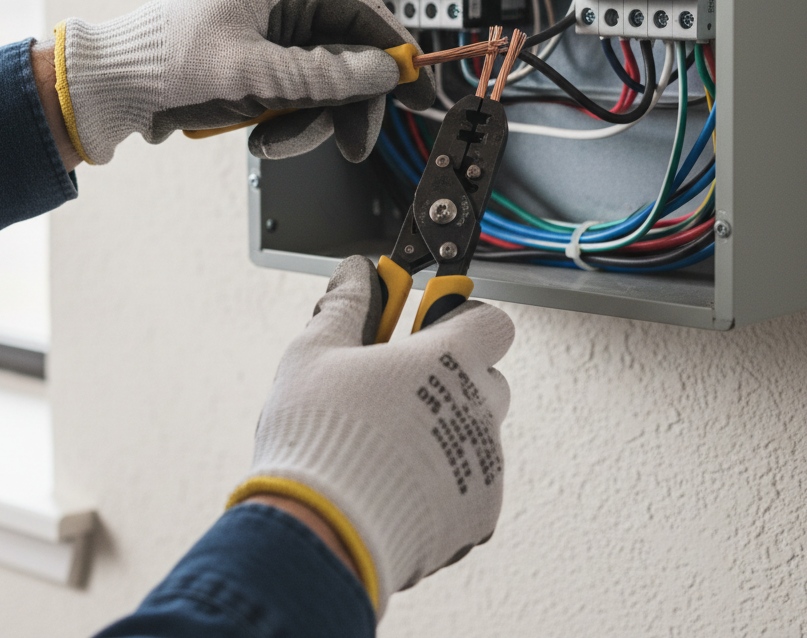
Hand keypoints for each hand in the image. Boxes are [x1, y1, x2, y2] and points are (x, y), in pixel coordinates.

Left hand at [53, 0, 434, 164]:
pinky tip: (262, 139)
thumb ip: (327, 74)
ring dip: (311, 121)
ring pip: (323, 83)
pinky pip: (295, 97)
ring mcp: (268, 39)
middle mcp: (279, 7)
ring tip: (275, 144)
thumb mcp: (255, 75)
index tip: (420, 85)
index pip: (362, 10)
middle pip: (347, 53)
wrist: (108, 91)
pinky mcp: (256, 68)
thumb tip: (385, 70)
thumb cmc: (165, 66)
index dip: (397, 49)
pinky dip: (287, 123)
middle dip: (350, 103)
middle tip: (355, 142)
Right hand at [227, 256, 514, 617]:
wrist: (321, 534)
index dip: (459, 316)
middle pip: (486, 375)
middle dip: (450, 375)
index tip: (427, 322)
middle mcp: (478, 408)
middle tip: (399, 383)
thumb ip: (348, 304)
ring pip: (478, 431)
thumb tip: (358, 273)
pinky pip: (472, 482)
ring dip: (446, 428)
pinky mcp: (478, 513)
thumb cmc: (317, 439)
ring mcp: (483, 464)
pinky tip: (395, 482)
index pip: (490, 320)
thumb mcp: (316, 351)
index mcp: (447, 359)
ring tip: (388, 441)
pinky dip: (444, 478)